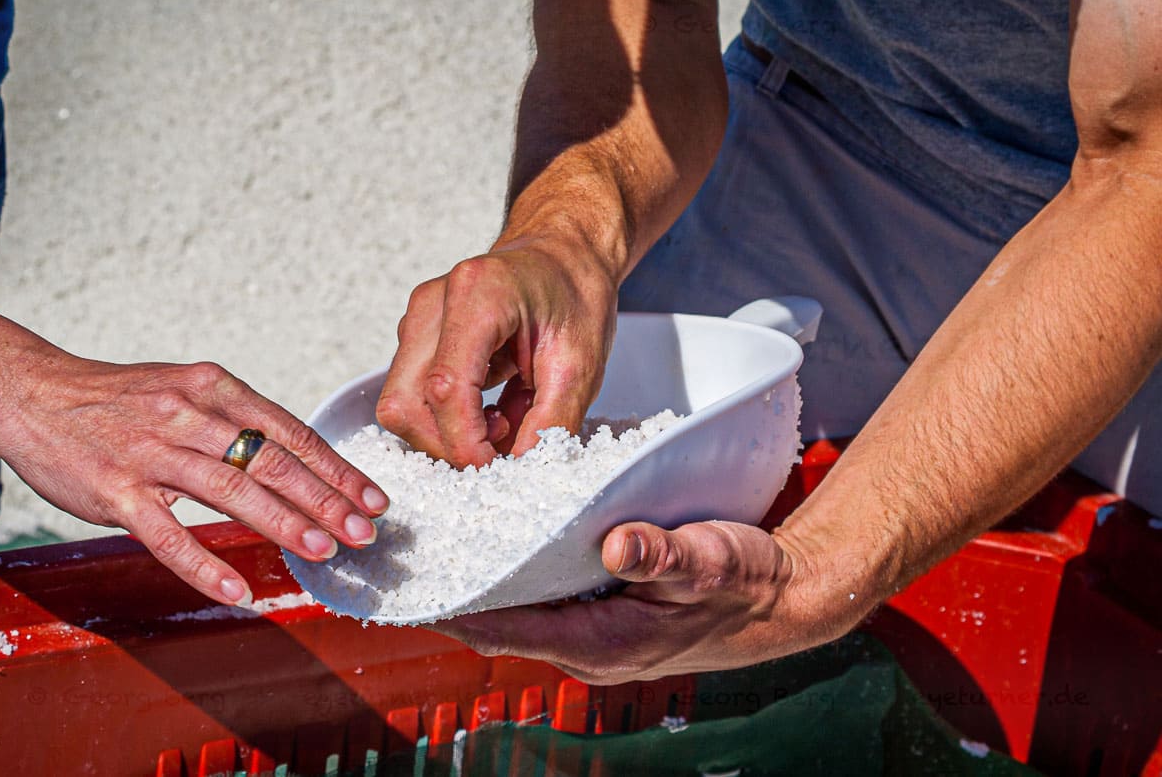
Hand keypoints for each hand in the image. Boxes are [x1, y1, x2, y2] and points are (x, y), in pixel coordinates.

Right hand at [0, 356, 389, 605]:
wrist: (33, 393)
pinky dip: (205, 564)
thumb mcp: (189, 388)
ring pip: (231, 491)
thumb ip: (239, 419)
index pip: (290, 432)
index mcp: (215, 388)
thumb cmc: (123, 398)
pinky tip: (238, 590)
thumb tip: (298, 459)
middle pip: (272, 461)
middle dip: (326, 499)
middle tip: (364, 530)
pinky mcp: (115, 492)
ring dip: (284, 523)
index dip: (337, 468)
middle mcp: (190, 416)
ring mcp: (152, 454)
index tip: (374, 498)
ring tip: (324, 550)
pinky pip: (167, 535)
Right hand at [377, 234, 617, 467]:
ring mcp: (419, 318)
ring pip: (401, 403)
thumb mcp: (581, 363)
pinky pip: (412, 393)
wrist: (564, 256)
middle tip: (500, 448)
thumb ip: (552, 422)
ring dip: (447, 432)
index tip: (495, 466)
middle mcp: (434, 303)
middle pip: (405, 401)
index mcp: (477, 295)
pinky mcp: (418, 335)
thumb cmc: (574, 294)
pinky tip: (490, 407)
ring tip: (501, 420)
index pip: (445, 388)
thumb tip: (521, 468)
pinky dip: (447, 416)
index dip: (465, 442)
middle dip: (448, 444)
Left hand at [433, 520, 863, 683]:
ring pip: (518, 616)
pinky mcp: (605, 620)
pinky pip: (543, 605)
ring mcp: (596, 637)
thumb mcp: (711, 560)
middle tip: (410, 554)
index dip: (454, 609)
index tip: (411, 584)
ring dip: (480, 586)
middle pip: (500, 628)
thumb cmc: (747, 583)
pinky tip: (499, 544)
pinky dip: (514, 578)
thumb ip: (664, 554)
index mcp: (604, 644)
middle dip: (453, 596)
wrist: (783, 602)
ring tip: (437, 545)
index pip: (507, 630)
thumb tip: (617, 546)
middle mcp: (590, 649)